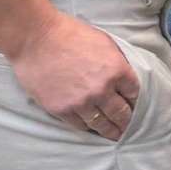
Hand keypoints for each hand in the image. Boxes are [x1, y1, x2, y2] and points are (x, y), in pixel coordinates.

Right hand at [6, 6, 140, 139]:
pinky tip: (91, 128)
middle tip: (129, 129)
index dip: (135, 101)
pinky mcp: (62, 109)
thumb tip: (124, 78)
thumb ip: (116, 62)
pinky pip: (80, 125)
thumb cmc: (69, 34)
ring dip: (110, 131)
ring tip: (114, 135)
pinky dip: (88, 127)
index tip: (134, 106)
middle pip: (121, 113)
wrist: (35, 38)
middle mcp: (102, 89)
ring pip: (102, 124)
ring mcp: (82, 102)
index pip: (134, 93)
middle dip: (126, 122)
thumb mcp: (104, 42)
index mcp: (116, 69)